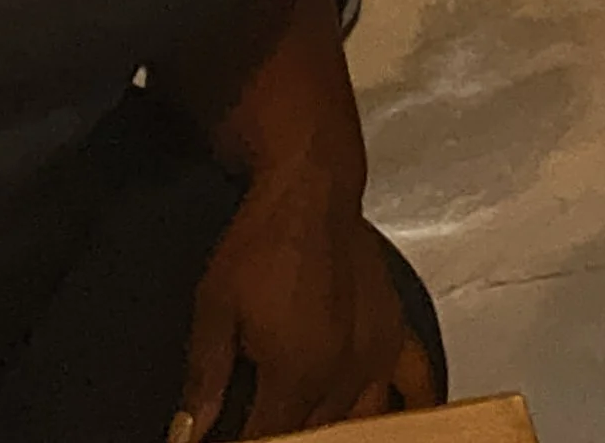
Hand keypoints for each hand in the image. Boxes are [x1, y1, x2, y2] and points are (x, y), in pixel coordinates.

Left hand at [175, 171, 437, 438]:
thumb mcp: (214, 310)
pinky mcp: (395, 327)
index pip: (266, 439)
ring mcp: (375, 352)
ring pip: (360, 421)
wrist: (309, 187)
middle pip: (311, 435)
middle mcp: (341, 371)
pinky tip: (396, 416)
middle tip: (260, 416)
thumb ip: (204, 380)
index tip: (225, 436)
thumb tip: (188, 431)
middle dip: (283, 433)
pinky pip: (416, 380)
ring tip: (309, 422)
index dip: (241, 442)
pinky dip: (409, 405)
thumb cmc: (263, 239)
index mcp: (294, 373)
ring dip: (332, 429)